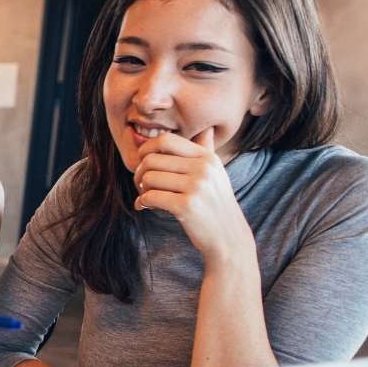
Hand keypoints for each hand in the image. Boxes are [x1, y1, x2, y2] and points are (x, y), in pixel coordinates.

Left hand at [133, 125, 251, 265]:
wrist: (228, 237)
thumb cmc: (216, 205)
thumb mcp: (216, 174)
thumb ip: (207, 151)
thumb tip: (207, 129)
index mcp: (207, 157)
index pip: (166, 140)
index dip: (146, 149)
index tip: (143, 163)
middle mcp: (203, 168)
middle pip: (152, 159)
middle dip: (139, 172)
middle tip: (141, 185)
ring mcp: (196, 186)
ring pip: (148, 178)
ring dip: (140, 189)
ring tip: (145, 197)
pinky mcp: (187, 205)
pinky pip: (150, 196)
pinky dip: (142, 202)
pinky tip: (144, 207)